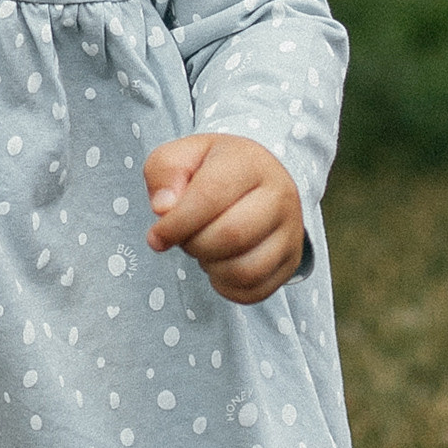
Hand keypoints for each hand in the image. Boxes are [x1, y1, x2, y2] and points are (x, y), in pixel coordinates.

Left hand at [143, 132, 305, 304]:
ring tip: (204, 249)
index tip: (156, 236)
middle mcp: (280, 194)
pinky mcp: (291, 260)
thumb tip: (164, 209)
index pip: (211, 195)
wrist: (254, 179)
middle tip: (184, 237)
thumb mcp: (180, 157)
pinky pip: (256, 290)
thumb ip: (164, 174)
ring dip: (211, 268)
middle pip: (232, 235)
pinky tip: (218, 265)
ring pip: (246, 270)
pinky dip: (227, 286)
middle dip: (194, 245)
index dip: (177, 223)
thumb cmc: (210, 169)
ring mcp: (291, 230)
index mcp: (249, 162)